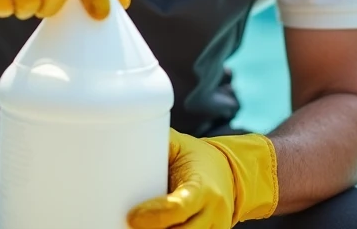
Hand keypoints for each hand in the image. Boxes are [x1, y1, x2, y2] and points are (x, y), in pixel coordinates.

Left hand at [127, 129, 277, 228]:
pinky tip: (154, 226)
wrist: (229, 173)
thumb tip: (127, 137)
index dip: (154, 216)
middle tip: (130, 223)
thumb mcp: (180, 146)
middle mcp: (213, 213)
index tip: (132, 216)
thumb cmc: (197, 158)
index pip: (179, 207)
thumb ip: (159, 144)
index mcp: (204, 188)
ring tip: (140, 225)